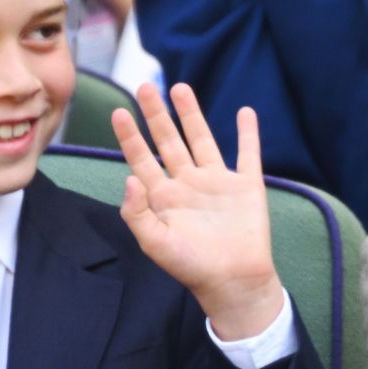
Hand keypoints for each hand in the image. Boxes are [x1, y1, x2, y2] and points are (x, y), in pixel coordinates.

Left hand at [110, 82, 283, 339]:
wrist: (234, 281)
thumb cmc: (191, 267)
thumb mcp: (155, 243)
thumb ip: (136, 212)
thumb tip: (128, 178)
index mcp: (163, 197)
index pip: (142, 159)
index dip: (130, 136)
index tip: (119, 112)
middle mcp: (188, 184)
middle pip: (168, 141)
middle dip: (156, 114)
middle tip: (145, 87)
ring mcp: (217, 183)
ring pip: (202, 139)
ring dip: (191, 114)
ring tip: (180, 88)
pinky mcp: (246, 186)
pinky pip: (248, 153)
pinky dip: (248, 133)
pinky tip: (245, 113)